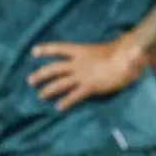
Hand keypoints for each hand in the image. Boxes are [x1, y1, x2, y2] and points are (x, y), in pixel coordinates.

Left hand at [28, 36, 146, 111]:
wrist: (126, 58)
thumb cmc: (120, 50)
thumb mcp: (106, 47)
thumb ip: (100, 50)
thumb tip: (104, 47)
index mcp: (81, 50)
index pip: (59, 48)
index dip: (46, 50)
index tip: (34, 52)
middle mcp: (77, 63)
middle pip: (54, 68)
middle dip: (41, 74)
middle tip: (29, 81)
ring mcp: (82, 76)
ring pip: (60, 83)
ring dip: (48, 90)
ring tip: (40, 96)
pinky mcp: (90, 87)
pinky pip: (74, 96)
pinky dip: (66, 102)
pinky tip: (59, 108)